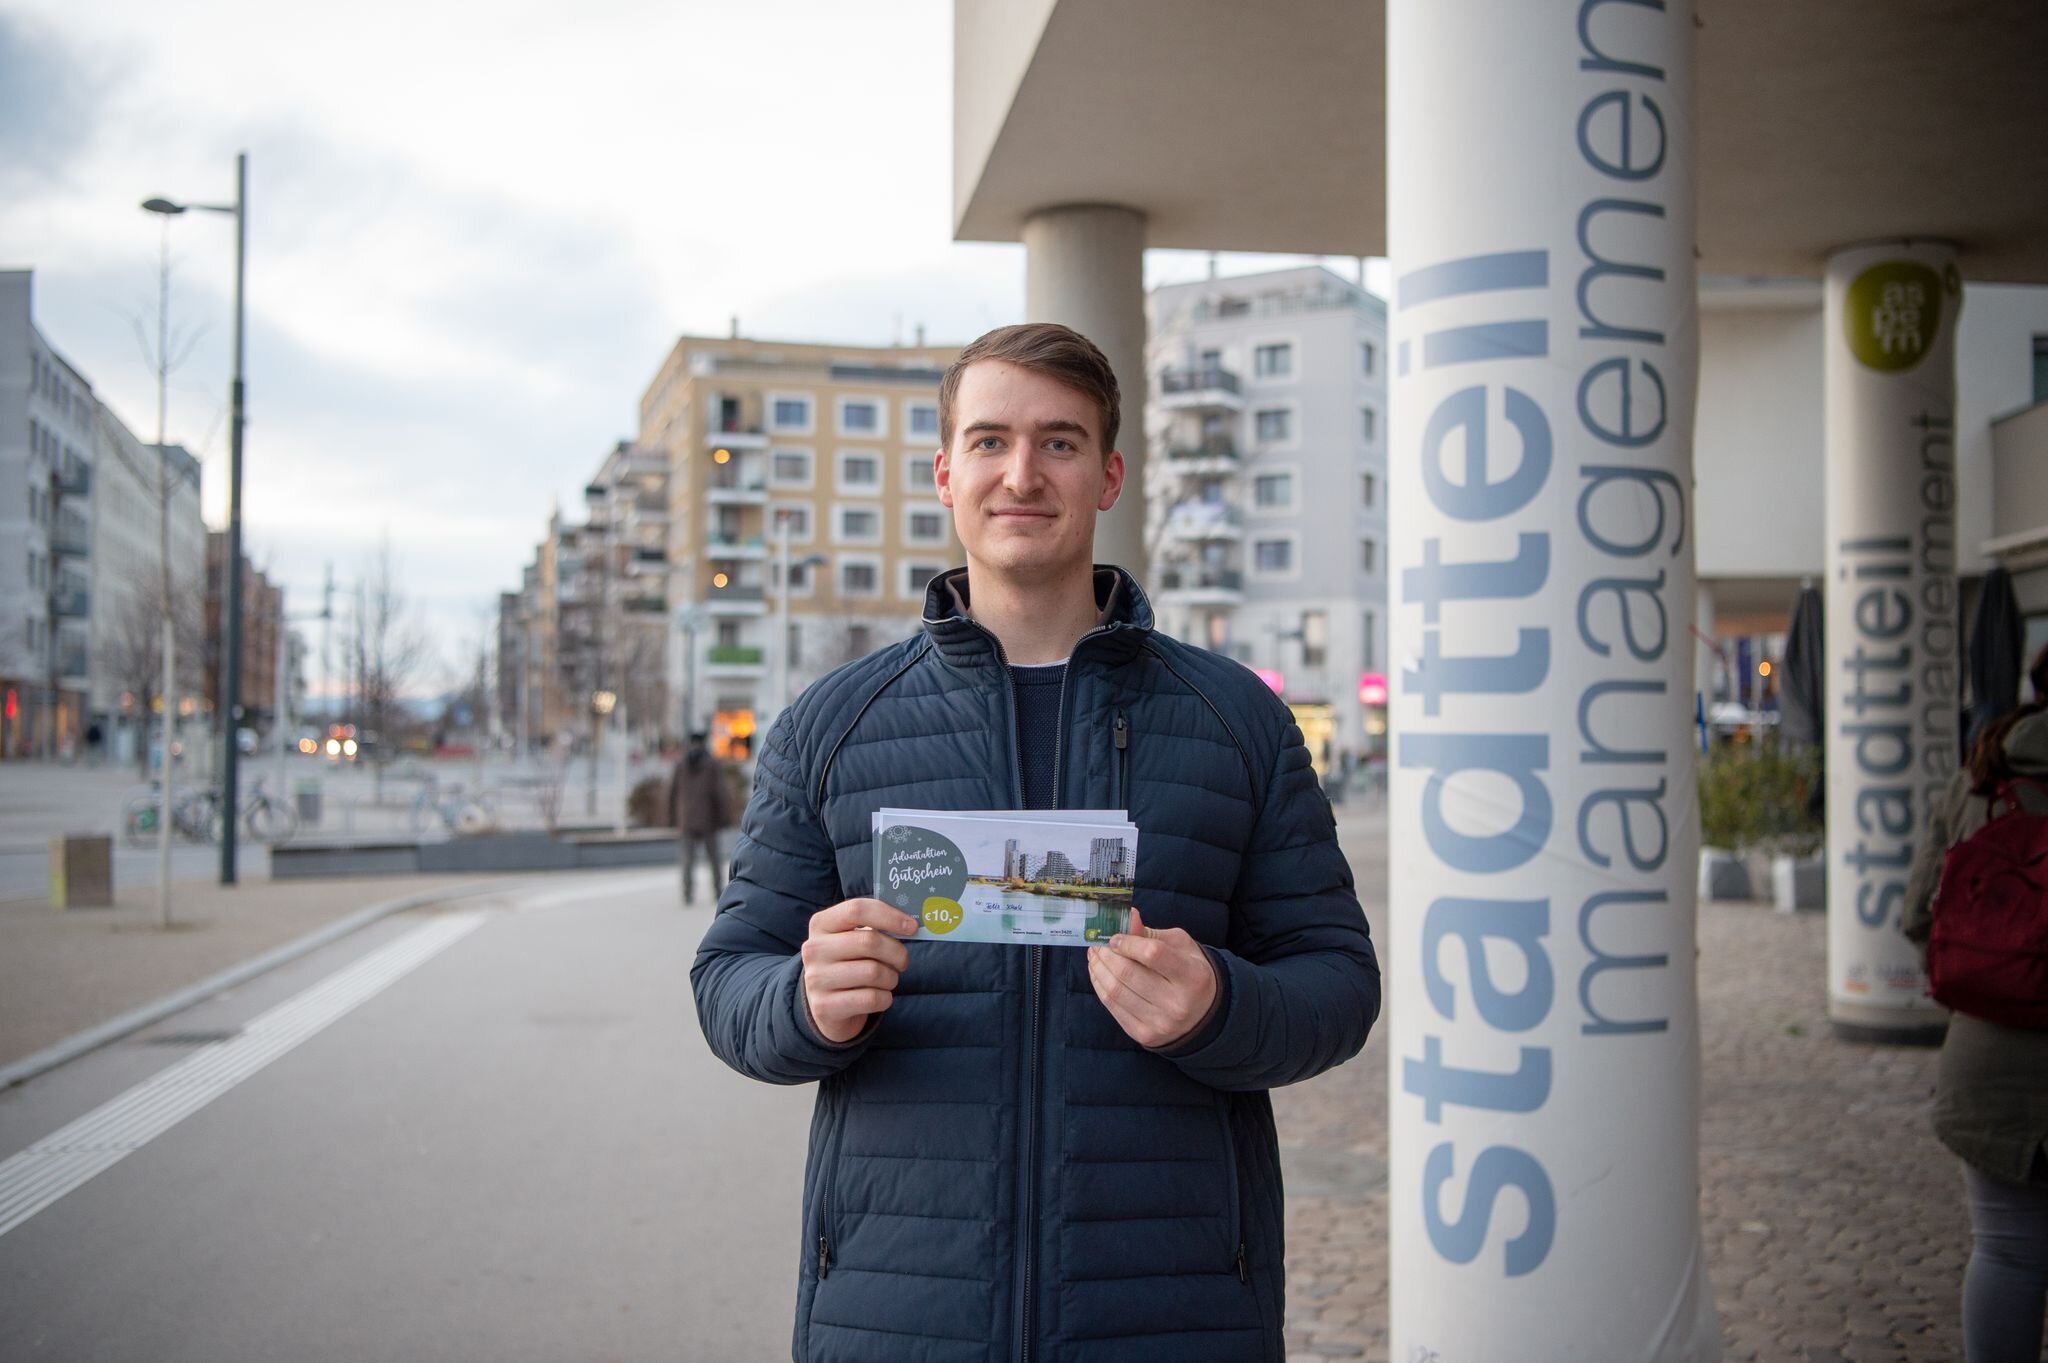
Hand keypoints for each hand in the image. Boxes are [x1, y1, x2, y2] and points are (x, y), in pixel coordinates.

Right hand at [802, 898, 917, 1043]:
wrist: (828, 1006)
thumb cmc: (849, 965)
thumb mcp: (853, 940)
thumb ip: (876, 927)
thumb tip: (911, 923)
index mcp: (821, 924)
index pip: (857, 910)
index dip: (890, 916)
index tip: (912, 927)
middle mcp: (814, 949)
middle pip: (869, 941)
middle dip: (896, 952)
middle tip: (903, 961)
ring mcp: (816, 979)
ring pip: (873, 972)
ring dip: (891, 978)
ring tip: (887, 980)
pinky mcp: (825, 1006)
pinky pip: (871, 998)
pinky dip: (885, 998)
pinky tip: (879, 997)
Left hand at [1087, 905, 1216, 1049]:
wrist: (1202, 1015)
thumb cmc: (1189, 972)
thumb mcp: (1180, 947)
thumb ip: (1151, 934)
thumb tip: (1128, 916)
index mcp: (1193, 976)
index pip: (1153, 954)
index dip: (1127, 942)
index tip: (1114, 937)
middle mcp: (1178, 1003)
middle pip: (1128, 973)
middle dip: (1106, 955)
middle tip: (1098, 944)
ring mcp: (1160, 1023)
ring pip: (1116, 991)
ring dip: (1098, 970)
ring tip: (1095, 956)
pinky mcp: (1144, 1035)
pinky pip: (1113, 1008)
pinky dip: (1100, 987)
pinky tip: (1099, 974)